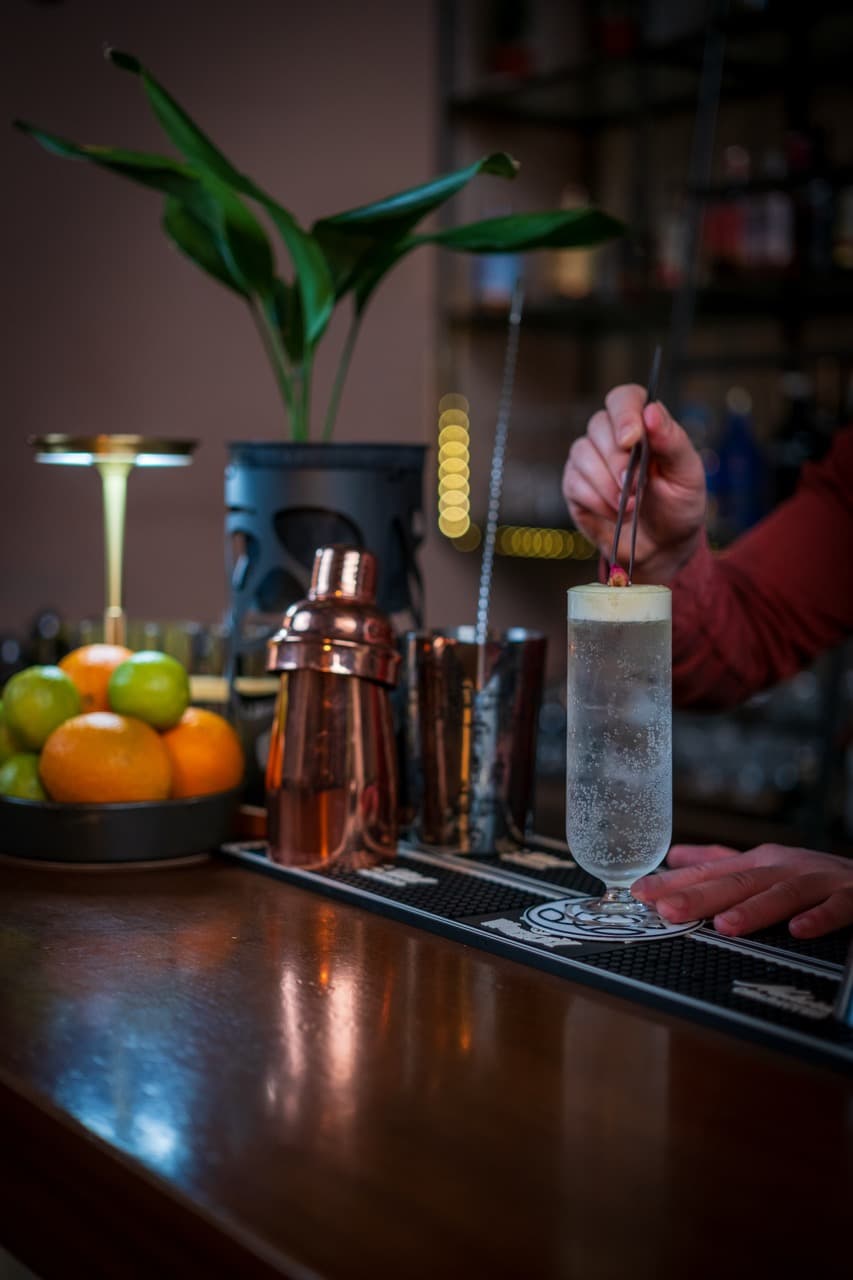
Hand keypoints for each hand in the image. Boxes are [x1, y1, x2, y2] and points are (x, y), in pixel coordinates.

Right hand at [561, 384, 706, 581]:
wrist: (662, 546)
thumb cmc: (677, 504)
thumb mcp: (687, 474)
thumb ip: (672, 441)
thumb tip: (651, 411)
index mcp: (642, 423)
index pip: (623, 399)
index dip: (624, 415)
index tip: (631, 440)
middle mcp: (611, 435)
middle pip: (599, 426)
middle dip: (618, 461)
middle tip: (636, 489)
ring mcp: (590, 459)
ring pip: (582, 454)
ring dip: (607, 485)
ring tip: (630, 506)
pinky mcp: (575, 485)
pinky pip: (574, 483)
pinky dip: (597, 502)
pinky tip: (615, 513)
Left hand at [632, 843, 852, 938]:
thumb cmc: (817, 878)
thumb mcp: (766, 867)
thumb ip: (721, 862)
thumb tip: (674, 856)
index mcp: (761, 863)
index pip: (710, 872)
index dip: (674, 883)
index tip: (640, 893)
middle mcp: (785, 866)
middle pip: (738, 881)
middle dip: (701, 896)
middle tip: (668, 910)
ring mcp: (819, 880)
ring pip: (783, 892)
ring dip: (754, 908)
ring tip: (725, 926)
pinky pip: (837, 907)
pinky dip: (819, 918)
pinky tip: (799, 931)